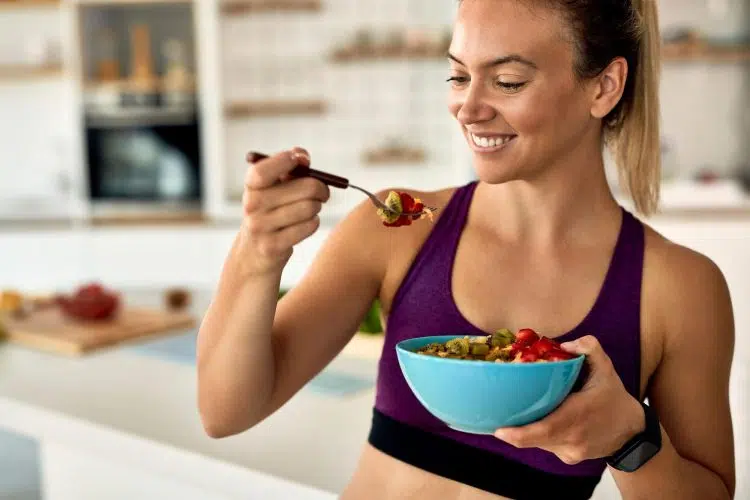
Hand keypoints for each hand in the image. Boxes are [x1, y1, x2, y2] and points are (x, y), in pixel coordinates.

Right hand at [239, 147, 329, 275]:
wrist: (253, 253)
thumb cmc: (271, 212)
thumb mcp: (273, 188)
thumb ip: (288, 167)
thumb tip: (302, 156)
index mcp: (251, 186)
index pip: (262, 171)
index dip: (284, 161)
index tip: (301, 159)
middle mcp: (252, 205)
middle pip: (305, 188)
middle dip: (321, 188)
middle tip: (323, 192)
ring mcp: (261, 227)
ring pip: (310, 208)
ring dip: (316, 207)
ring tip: (311, 209)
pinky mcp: (272, 246)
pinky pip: (309, 226)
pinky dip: (313, 222)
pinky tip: (306, 223)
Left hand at [494, 335, 645, 464]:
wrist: (632, 433)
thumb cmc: (614, 398)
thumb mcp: (606, 368)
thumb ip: (589, 348)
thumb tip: (565, 344)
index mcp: (579, 415)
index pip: (546, 429)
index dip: (520, 434)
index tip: (499, 430)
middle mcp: (573, 438)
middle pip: (535, 438)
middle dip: (514, 430)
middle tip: (495, 418)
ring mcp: (571, 451)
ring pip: (539, 443)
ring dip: (526, 430)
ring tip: (514, 414)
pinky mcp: (569, 458)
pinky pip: (546, 446)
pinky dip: (538, 434)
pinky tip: (534, 421)